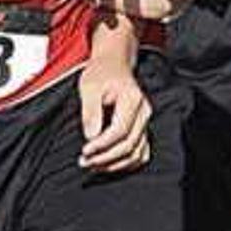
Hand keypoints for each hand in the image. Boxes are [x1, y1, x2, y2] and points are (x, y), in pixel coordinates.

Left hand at [75, 57, 152, 172]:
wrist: (114, 65)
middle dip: (105, 158)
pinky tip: (107, 164)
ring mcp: (145, 122)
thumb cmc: (101, 73)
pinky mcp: (143, 129)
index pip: (120, 130)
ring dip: (114, 164)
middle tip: (84, 162)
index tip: (85, 151)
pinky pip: (140, 153)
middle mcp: (144, 112)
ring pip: (136, 153)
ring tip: (93, 165)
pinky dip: (125, 163)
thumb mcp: (89, 87)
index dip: (102, 145)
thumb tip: (91, 137)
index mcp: (133, 99)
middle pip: (129, 145)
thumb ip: (90, 112)